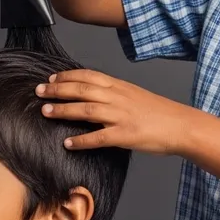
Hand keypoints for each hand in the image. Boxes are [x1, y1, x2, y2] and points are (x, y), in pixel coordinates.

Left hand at [36, 69, 191, 155]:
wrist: (181, 125)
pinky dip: (82, 141)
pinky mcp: (125, 135)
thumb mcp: (134, 95)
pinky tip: (68, 144)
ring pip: (87, 109)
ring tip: (46, 112)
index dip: (67, 76)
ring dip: (64, 110)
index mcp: (120, 86)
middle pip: (82, 89)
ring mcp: (121, 116)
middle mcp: (118, 98)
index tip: (51, 78)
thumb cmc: (158, 112)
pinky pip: (99, 138)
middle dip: (58, 90)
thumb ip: (114, 93)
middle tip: (38, 92)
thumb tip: (93, 94)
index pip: (88, 76)